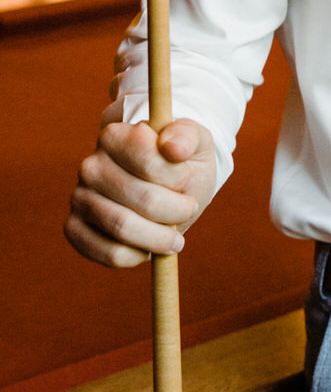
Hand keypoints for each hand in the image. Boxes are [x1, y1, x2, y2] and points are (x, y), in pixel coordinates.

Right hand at [66, 99, 216, 267]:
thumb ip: (187, 136)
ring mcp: (79, 197)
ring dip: (161, 237)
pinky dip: (138, 256)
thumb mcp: (195, 141)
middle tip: (189, 208)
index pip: (149, 160)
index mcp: (114, 136)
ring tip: (176, 236)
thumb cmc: (182, 163)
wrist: (168, 188)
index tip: (188, 178)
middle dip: (177, 210)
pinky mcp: (75, 228)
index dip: (178, 176)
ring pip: (124, 227)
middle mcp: (90, 166)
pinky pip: (108, 252)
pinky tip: (151, 248)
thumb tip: (173, 149)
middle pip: (143, 199)